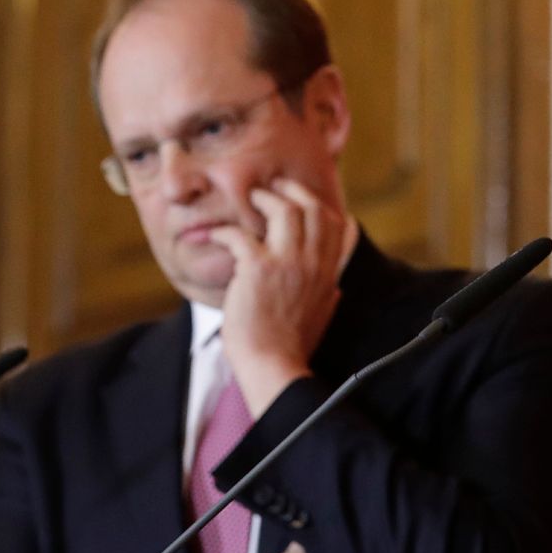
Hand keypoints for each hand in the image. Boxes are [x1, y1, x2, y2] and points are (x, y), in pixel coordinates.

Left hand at [208, 178, 353, 415]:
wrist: (273, 364)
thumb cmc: (293, 345)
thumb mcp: (322, 316)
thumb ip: (329, 295)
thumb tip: (336, 287)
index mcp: (327, 272)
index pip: (333, 222)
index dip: (315, 202)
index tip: (298, 197)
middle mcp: (312, 263)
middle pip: (311, 208)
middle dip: (290, 190)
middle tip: (270, 188)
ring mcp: (288, 264)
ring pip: (284, 210)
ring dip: (263, 200)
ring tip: (248, 201)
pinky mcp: (258, 270)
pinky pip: (241, 235)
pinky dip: (225, 232)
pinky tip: (216, 236)